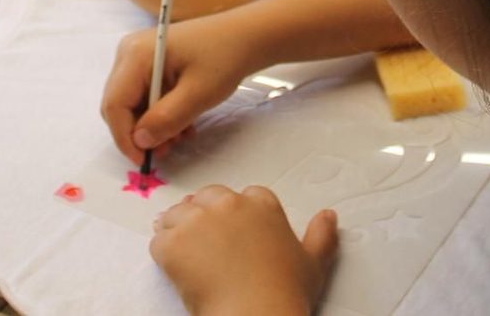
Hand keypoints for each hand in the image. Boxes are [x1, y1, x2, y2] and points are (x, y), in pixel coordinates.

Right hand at [101, 13, 261, 164]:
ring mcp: (137, 56)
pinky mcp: (149, 63)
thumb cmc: (223, 58)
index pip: (114, 104)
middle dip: (141, 132)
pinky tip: (183, 123)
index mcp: (135, 54)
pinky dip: (160, 114)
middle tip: (168, 149)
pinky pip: (144, 96)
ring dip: (154, 126)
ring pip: (133, 104)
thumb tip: (139, 141)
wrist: (243, 35)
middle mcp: (128, 52)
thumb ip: (166, 119)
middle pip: (120, 104)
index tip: (144, 161)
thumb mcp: (198, 94)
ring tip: (182, 136)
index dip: (124, 137)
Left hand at [151, 186, 337, 315]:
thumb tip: (330, 215)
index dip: (236, 215)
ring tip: (187, 256)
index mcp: (262, 204)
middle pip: (207, 198)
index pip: (243, 197)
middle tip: (207, 245)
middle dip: (204, 216)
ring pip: (178, 214)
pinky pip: (159, 240)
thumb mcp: (313, 263)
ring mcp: (198, 221)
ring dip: (179, 230)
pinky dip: (163, 253)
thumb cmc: (286, 292)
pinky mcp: (173, 243)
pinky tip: (174, 268)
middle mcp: (228, 204)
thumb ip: (322, 235)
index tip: (235, 236)